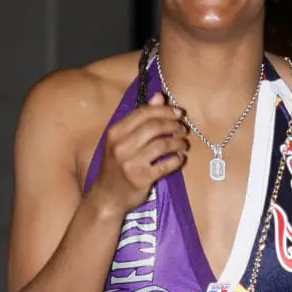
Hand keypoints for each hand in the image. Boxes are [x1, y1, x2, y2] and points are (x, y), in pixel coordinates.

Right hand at [92, 92, 187, 216]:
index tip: (179, 113)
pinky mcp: (142, 178)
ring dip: (178, 142)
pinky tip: (180, 158)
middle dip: (173, 125)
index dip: (165, 110)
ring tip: (183, 144)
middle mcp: (121, 145)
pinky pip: (166, 165)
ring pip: (162, 144)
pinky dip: (177, 160)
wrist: (107, 196)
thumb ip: (140, 118)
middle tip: (183, 129)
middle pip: (155, 127)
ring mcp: (131, 163)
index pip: (144, 113)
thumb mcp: (122, 139)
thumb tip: (160, 96)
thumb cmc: (117, 164)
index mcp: (115, 131)